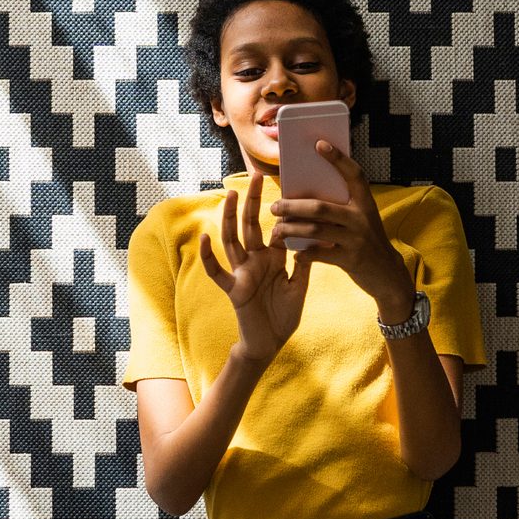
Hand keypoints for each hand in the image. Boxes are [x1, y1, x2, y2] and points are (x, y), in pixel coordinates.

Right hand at [200, 169, 312, 363]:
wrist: (270, 344)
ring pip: (233, 240)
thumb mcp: (299, 288)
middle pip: (251, 225)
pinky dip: (209, 256)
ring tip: (232, 195)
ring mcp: (242, 273)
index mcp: (273, 259)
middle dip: (252, 201)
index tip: (287, 187)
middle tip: (256, 174)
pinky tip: (205, 238)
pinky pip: (217, 271)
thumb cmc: (283, 317)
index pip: (275, 228)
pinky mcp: (233, 289)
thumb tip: (312, 242)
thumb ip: (303, 266)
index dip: (280, 210)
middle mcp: (255, 261)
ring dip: (232, 217)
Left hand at [265, 141, 413, 315]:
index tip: (319, 144)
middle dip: (293, 206)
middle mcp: (362, 218)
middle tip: (275, 206)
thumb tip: (305, 194)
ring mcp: (357, 239)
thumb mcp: (361, 219)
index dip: (338, 158)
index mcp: (365, 202)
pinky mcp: (351, 260)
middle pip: (320, 207)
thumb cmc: (366, 240)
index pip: (354, 174)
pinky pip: (319, 254)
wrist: (387, 273)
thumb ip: (342, 207)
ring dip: (292, 229)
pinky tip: (295, 252)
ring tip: (277, 230)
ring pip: (315, 230)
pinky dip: (304, 253)